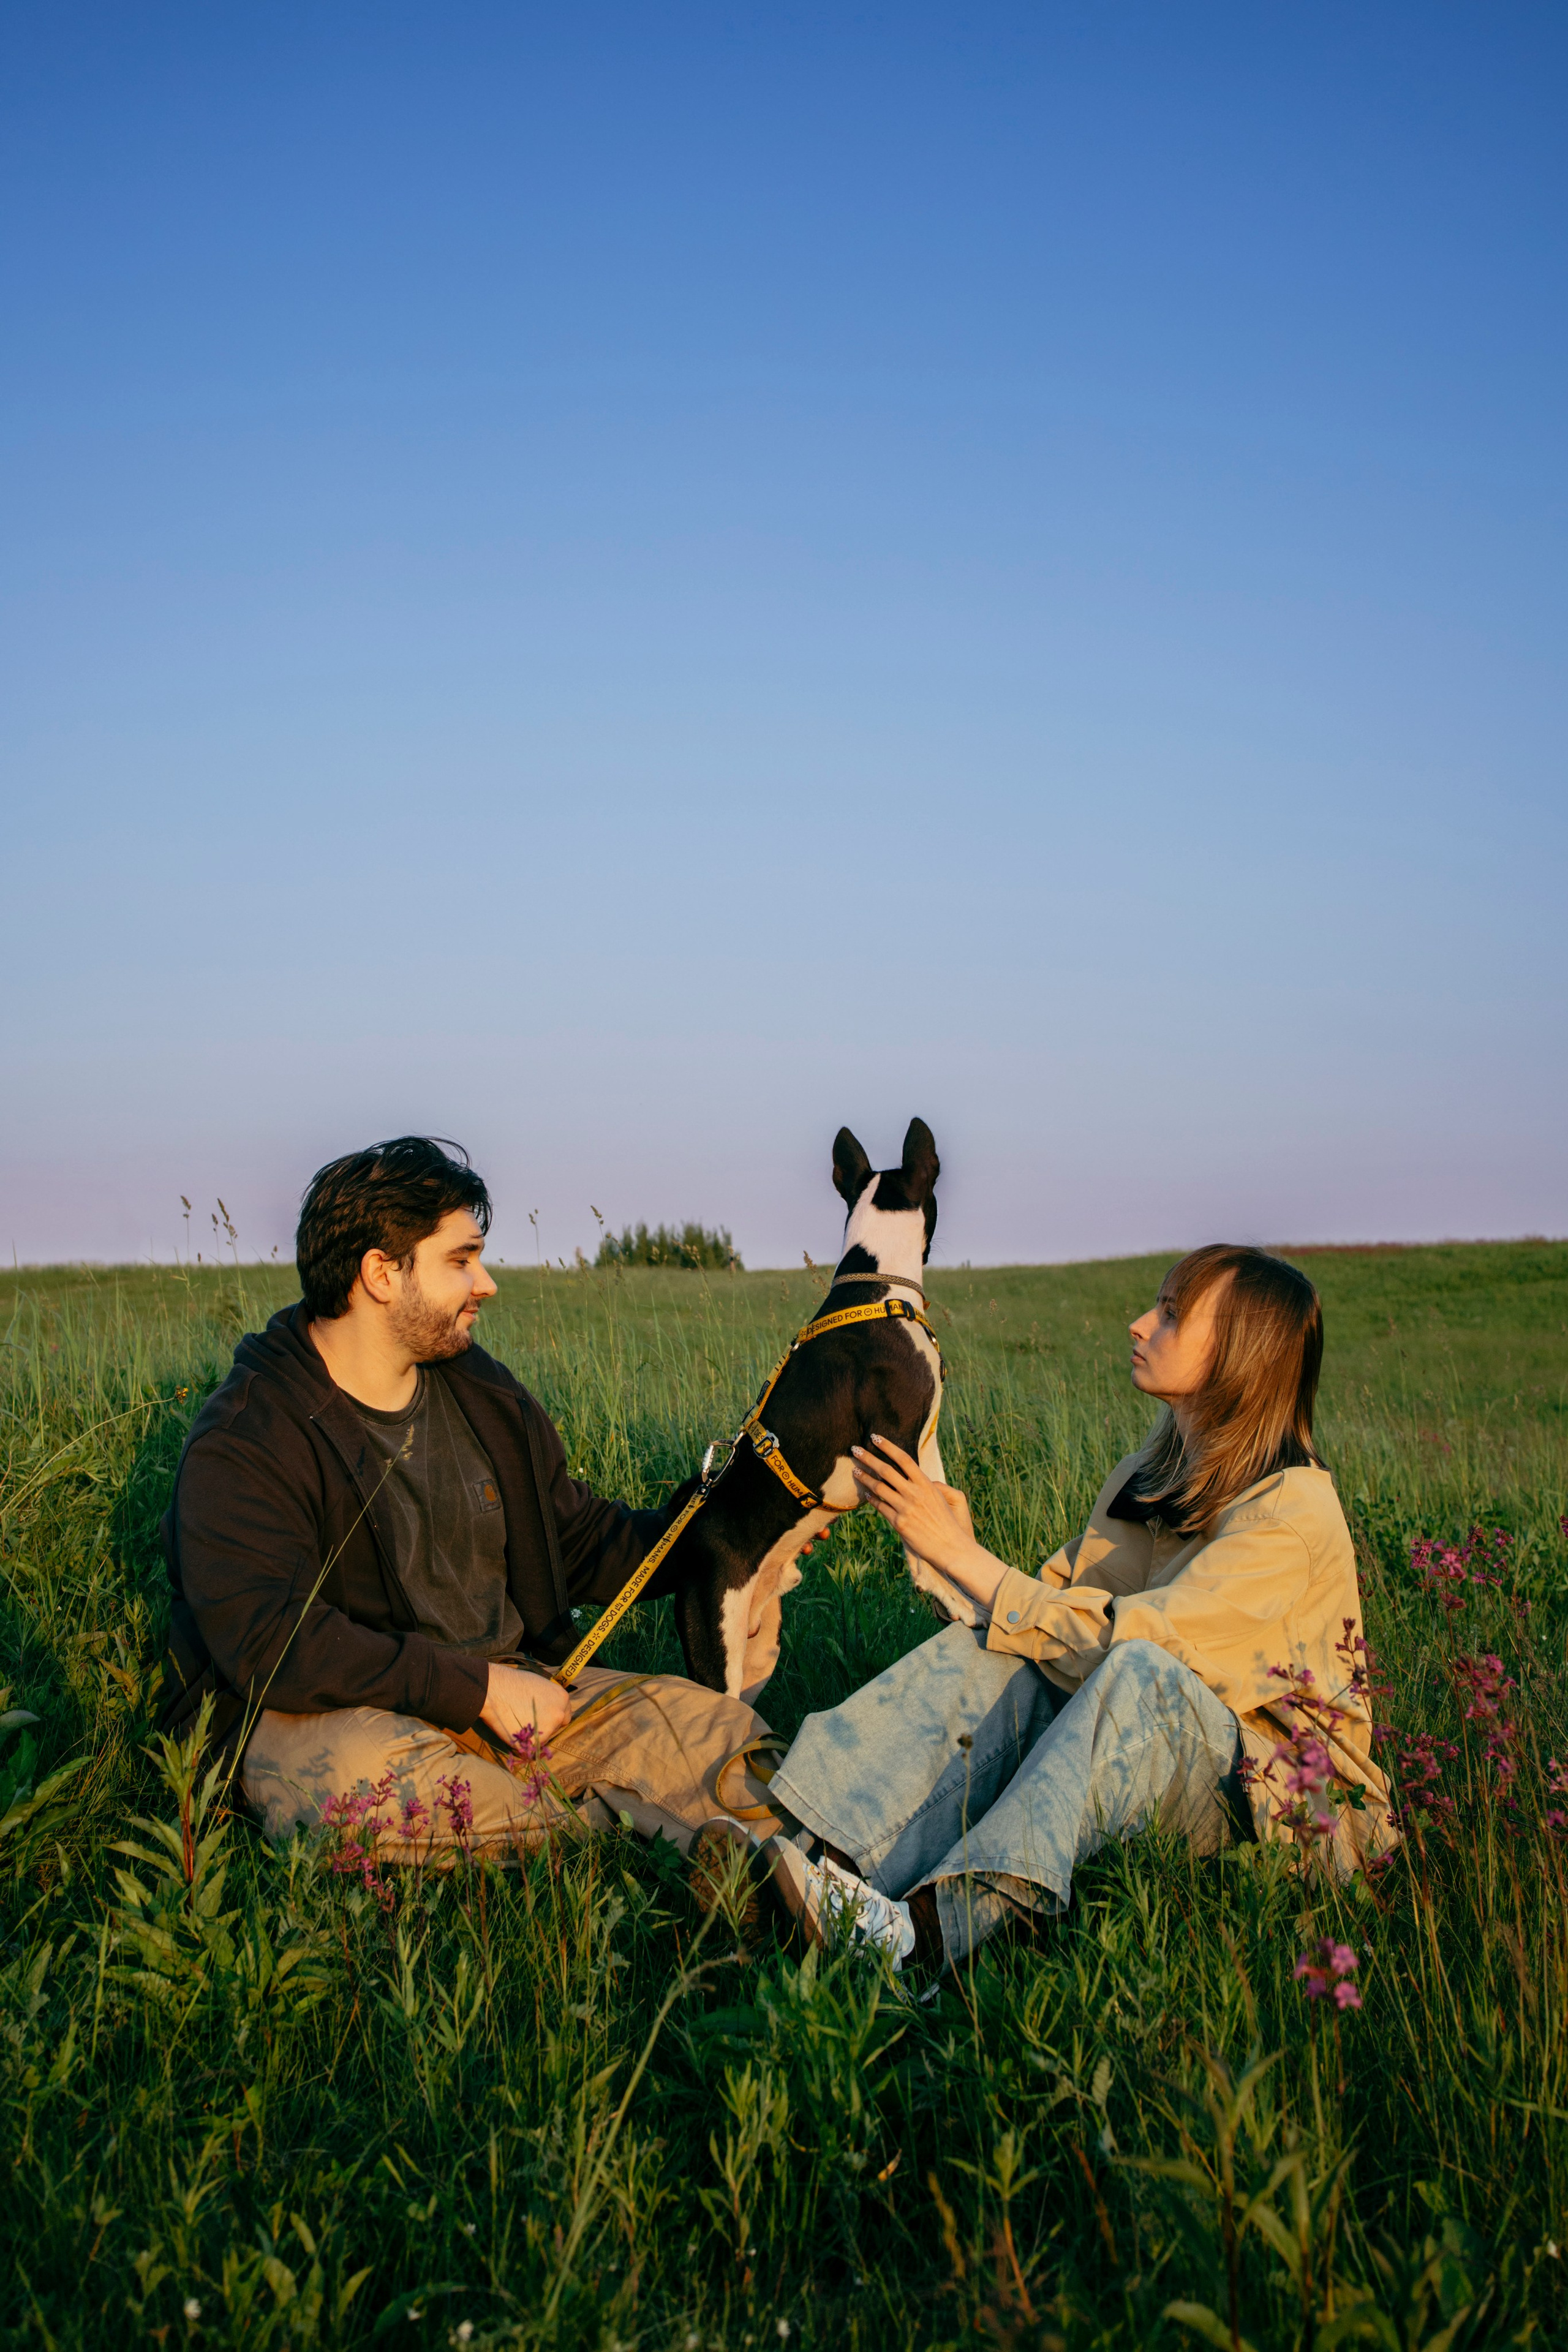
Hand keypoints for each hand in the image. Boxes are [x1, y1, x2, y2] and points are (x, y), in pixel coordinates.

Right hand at [480, 1662, 570, 1747]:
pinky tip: (511, 1730)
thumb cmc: (512, 1682)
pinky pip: (529, 1747)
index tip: (543, 1717)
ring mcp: (548, 1729)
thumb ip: (547, 1699)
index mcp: (562, 1698)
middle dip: (546, 1727)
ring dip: (533, 1735)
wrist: (494, 1689)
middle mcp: (559, 1714)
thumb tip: (546, 1708)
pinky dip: (522, 1743)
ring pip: (543, 1738)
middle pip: (556, 1727)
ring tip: (516, 1723)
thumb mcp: (538, 1685)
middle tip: (529, 1721)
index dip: (552, 1716)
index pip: (565, 1714)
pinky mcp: (534, 1742)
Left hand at [851, 1436, 1008, 1610]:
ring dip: (865, 1478)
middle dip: (868, 1458)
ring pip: (879, 1488)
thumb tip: (916, 1478)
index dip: (888, 1446)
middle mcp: (914, 1493)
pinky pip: (880, 1507)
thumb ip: (927, 1486)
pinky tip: (867, 1495)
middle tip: (854, 1449)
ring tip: (855, 1471)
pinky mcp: (899, 1523)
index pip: (904, 1459)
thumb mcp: (941, 1499)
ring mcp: (905, 1508)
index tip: (875, 1437)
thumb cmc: (947, 1522)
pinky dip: (872, 1499)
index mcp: (926, 1484)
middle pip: (886, 1470)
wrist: (950, 1546)